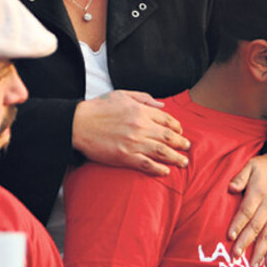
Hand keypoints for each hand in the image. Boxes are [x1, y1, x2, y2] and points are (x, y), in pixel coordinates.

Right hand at [72, 90, 189, 175]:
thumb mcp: (122, 94)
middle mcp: (140, 127)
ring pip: (161, 151)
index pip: (167, 120)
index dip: (177, 127)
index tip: (181, 132)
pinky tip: (166, 171)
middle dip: (181, 143)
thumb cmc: (98, 107)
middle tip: (188, 148)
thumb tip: (162, 105)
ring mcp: (133, 142)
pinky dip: (158, 168)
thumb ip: (144, 98)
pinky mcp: (124, 156)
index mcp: (141, 111)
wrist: (77, 124)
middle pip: (168, 136)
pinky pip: (146, 164)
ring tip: (184, 162)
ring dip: (175, 157)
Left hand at [226, 154, 266, 266]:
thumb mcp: (251, 165)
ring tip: (252, 265)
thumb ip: (240, 177)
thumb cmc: (265, 168)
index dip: (238, 224)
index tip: (230, 236)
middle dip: (245, 242)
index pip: (247, 211)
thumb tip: (231, 188)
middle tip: (235, 256)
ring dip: (259, 251)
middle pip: (256, 226)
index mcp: (259, 193)